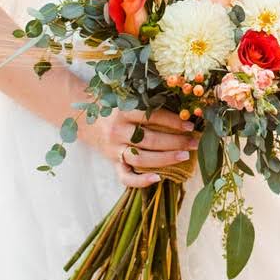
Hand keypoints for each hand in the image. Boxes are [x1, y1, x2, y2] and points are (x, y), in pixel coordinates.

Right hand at [83, 106, 198, 188]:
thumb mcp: (126, 98)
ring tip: (184, 156)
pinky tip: (158, 179)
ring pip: (142, 158)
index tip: (190, 124)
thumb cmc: (113, 107)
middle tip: (194, 142)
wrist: (85, 119)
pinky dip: (140, 181)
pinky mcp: (112, 162)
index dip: (172, 121)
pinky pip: (125, 176)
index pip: (151, 116)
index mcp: (123, 111)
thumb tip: (180, 106)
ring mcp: (114, 148)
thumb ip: (146, 101)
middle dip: (175, 141)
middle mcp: (118, 130)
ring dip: (166, 158)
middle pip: (150, 139)